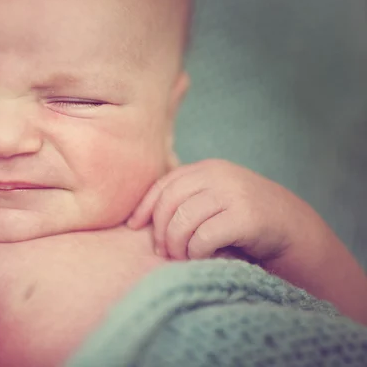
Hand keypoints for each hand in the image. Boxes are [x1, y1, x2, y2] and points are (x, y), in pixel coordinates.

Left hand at [127, 159, 323, 263]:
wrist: (294, 230)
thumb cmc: (244, 220)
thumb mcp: (214, 201)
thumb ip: (187, 200)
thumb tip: (139, 218)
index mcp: (207, 169)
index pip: (164, 184)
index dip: (145, 207)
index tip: (134, 227)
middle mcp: (219, 176)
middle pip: (170, 202)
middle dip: (160, 230)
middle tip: (162, 252)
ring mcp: (233, 194)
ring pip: (183, 220)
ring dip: (176, 244)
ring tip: (180, 257)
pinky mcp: (246, 217)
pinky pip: (204, 237)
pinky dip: (196, 251)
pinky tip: (201, 258)